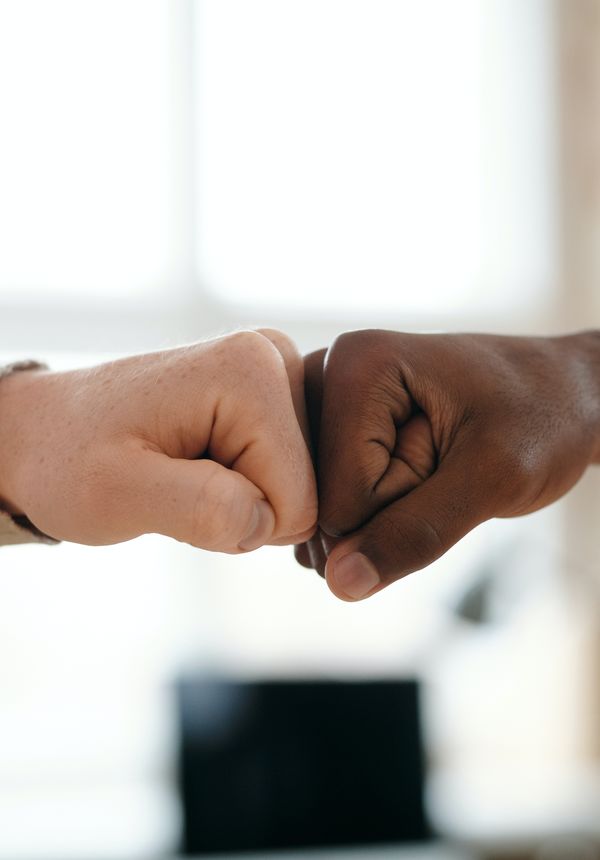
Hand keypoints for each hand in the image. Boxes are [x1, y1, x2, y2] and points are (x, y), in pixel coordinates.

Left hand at [0, 330, 316, 550]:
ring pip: (300, 486)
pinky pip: (289, 473)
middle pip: (307, 491)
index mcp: (252, 370)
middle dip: (242, 507)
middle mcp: (277, 356)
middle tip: (175, 482)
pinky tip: (200, 463)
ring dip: (241, 498)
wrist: (48, 434)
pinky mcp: (273, 392)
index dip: (238, 520)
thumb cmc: (71, 461)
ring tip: (183, 471)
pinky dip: (244, 485)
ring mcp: (278, 371)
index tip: (176, 490)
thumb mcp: (117, 494)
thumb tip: (268, 521)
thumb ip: (199, 508)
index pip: (299, 501)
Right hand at [296, 330, 599, 600]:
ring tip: (433, 461)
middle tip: (446, 461)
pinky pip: (329, 501)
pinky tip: (407, 474)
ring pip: (323, 509)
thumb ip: (416, 532)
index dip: (403, 508)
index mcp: (355, 365)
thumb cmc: (543, 420)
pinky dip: (372, 510)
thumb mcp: (495, 478)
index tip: (455, 459)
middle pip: (321, 503)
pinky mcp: (331, 426)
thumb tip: (340, 584)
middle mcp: (325, 374)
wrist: (564, 395)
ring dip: (381, 513)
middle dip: (385, 512)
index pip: (339, 499)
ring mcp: (323, 402)